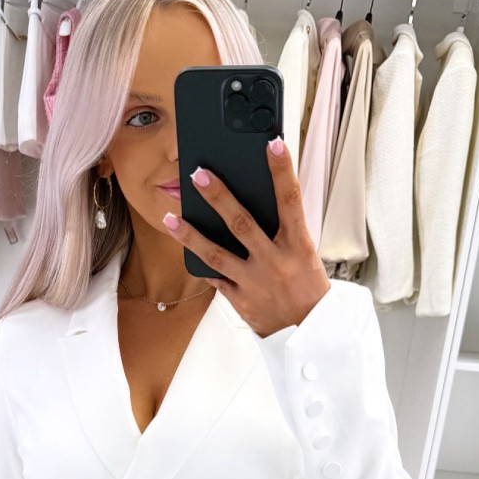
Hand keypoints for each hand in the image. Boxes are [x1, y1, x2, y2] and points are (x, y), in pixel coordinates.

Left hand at [163, 136, 330, 336]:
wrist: (308, 334)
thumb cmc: (307, 288)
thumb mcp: (305, 255)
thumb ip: (283, 229)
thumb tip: (259, 198)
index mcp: (297, 246)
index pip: (290, 200)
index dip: (282, 171)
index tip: (273, 143)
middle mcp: (274, 262)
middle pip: (242, 223)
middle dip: (219, 196)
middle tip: (198, 174)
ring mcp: (254, 282)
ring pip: (216, 254)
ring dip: (190, 234)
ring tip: (170, 217)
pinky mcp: (240, 300)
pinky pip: (215, 278)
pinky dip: (200, 263)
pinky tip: (184, 247)